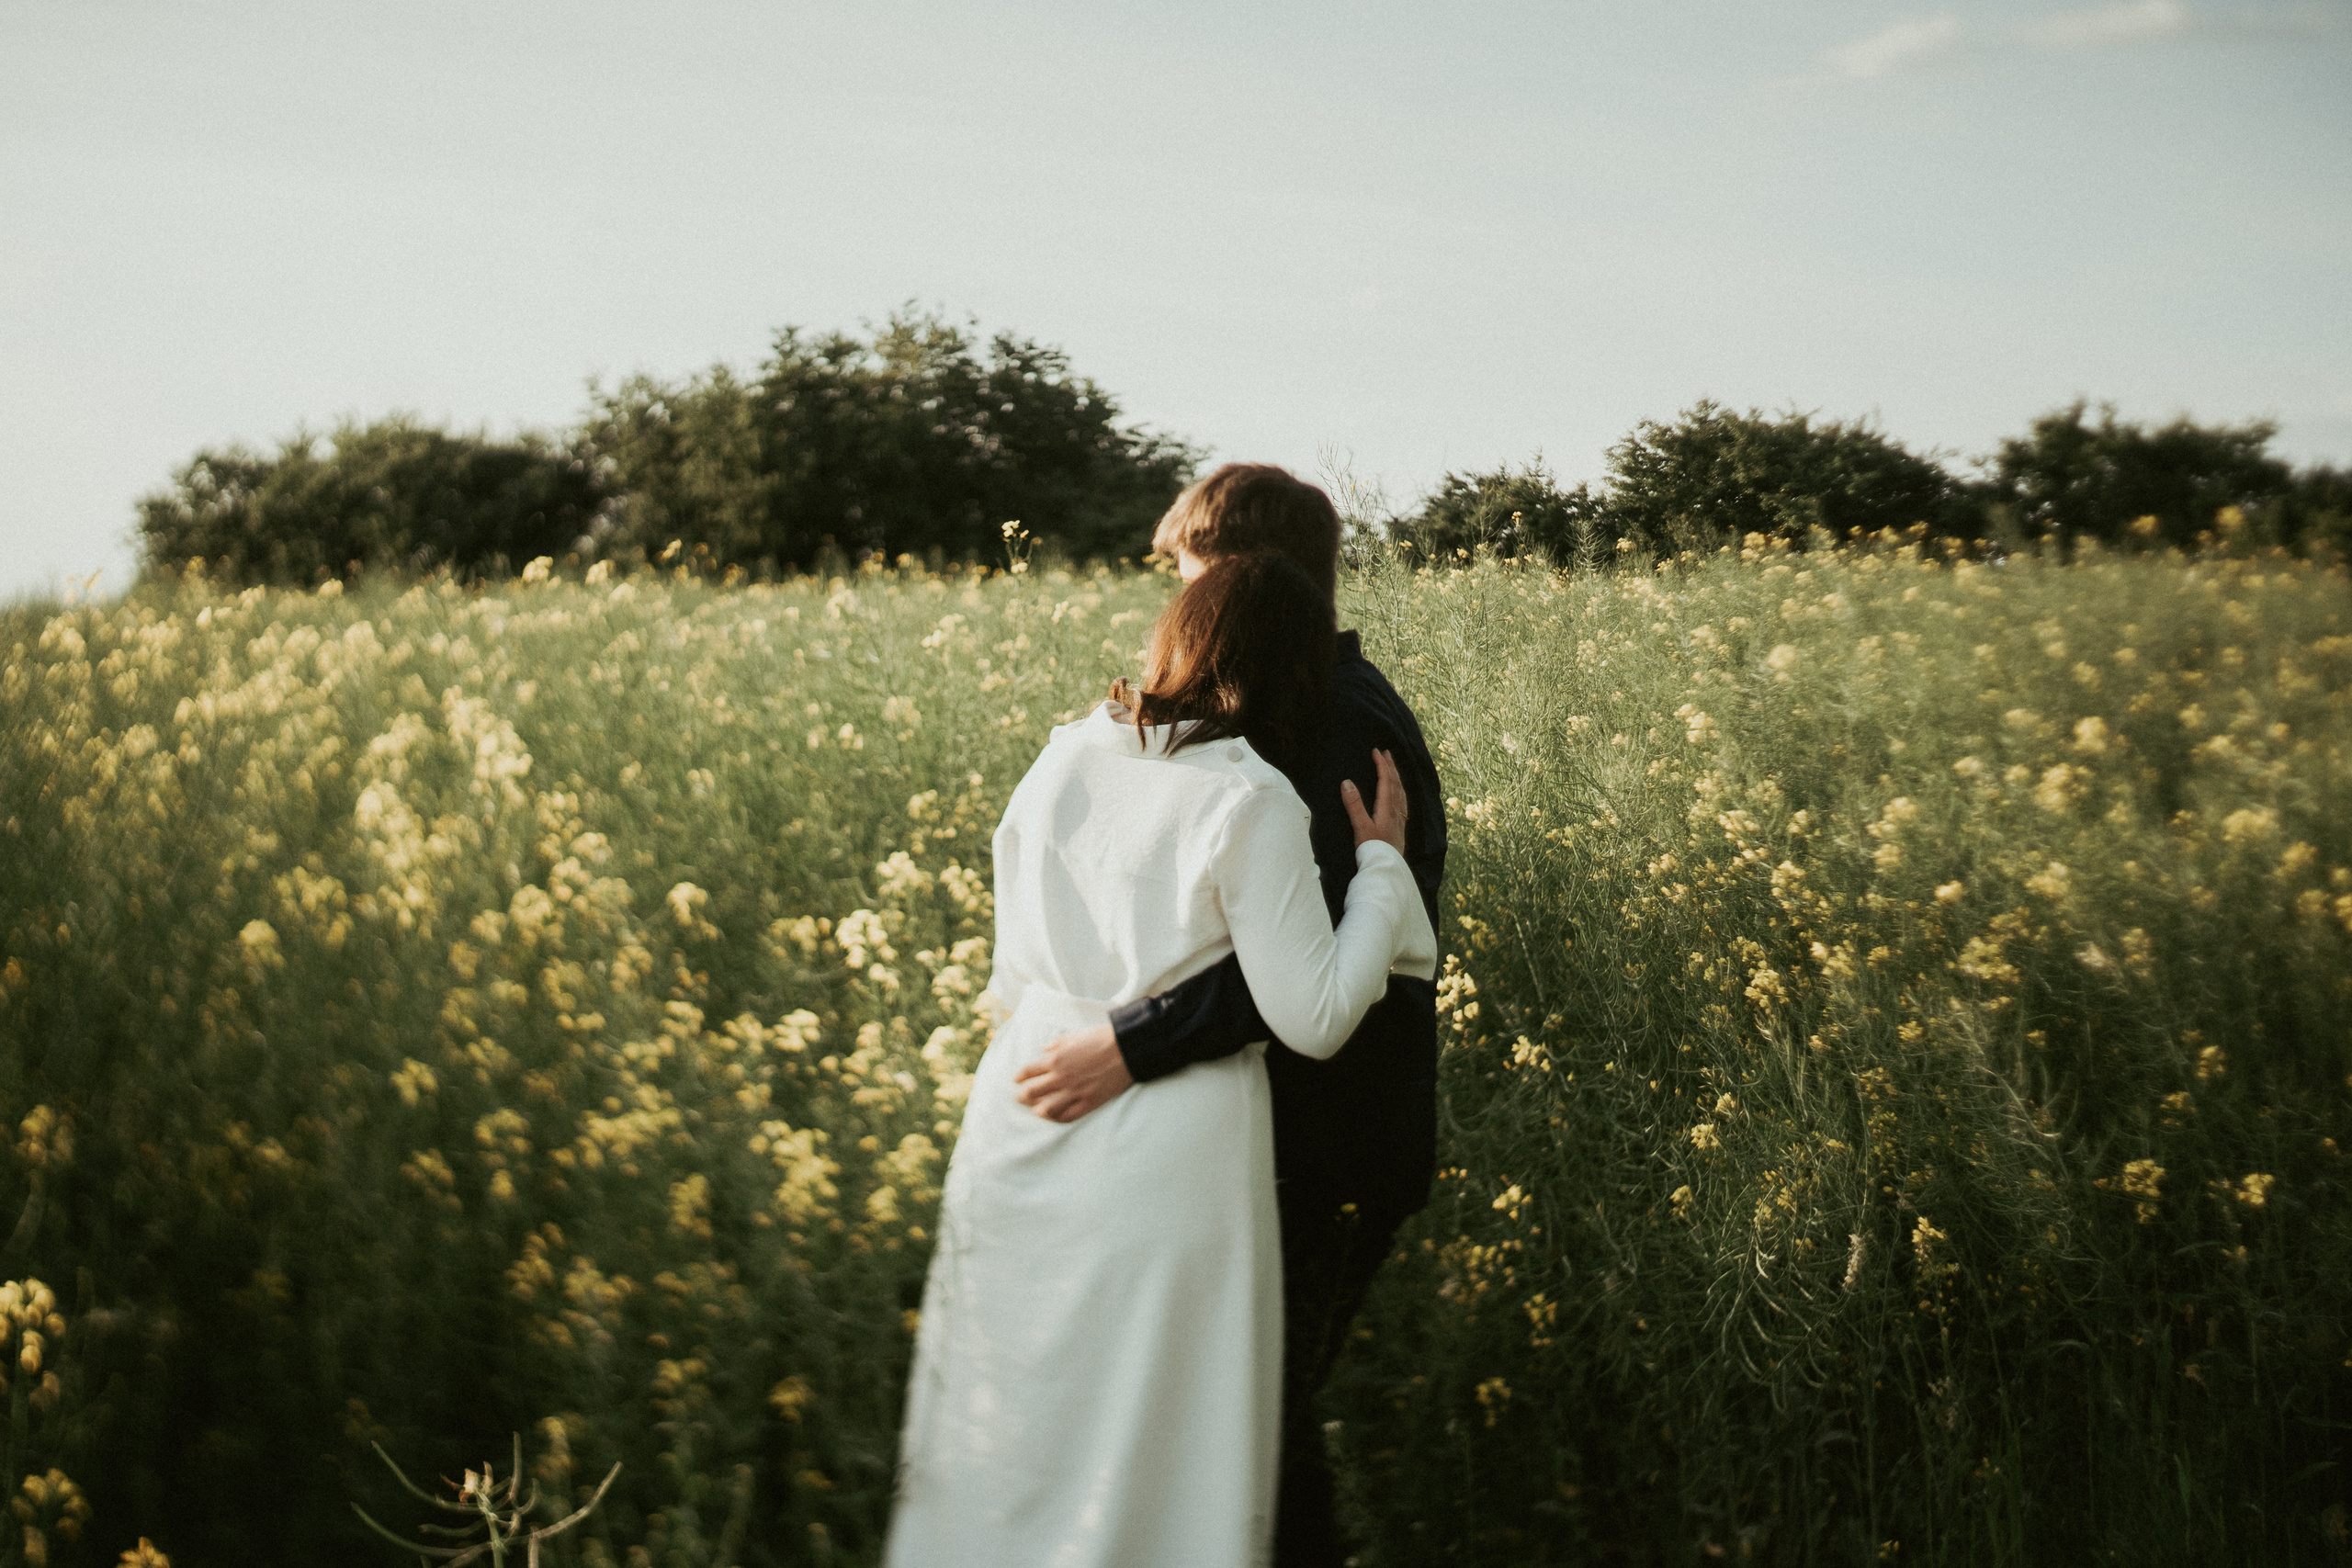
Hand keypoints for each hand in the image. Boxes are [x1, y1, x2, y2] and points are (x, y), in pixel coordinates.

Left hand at [1011, 1023, 1133, 1122]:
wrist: (1127, 1049)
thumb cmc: (1101, 1038)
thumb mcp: (1074, 1035)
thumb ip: (1056, 1044)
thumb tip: (1044, 1050)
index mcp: (1055, 1059)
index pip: (1028, 1072)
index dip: (1019, 1077)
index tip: (1016, 1079)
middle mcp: (1061, 1078)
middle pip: (1032, 1092)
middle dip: (1022, 1095)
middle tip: (1019, 1097)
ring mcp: (1074, 1092)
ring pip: (1046, 1109)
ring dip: (1037, 1110)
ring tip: (1034, 1110)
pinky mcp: (1088, 1102)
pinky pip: (1068, 1116)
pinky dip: (1057, 1118)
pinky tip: (1053, 1117)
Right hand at [1341, 748, 1408, 854]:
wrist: (1386, 868)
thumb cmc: (1372, 849)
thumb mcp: (1360, 827)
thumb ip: (1354, 805)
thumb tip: (1346, 783)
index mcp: (1387, 808)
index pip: (1386, 781)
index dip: (1382, 765)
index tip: (1376, 752)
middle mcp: (1396, 812)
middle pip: (1396, 784)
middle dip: (1391, 767)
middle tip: (1387, 754)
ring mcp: (1399, 820)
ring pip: (1401, 793)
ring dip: (1397, 778)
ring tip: (1393, 770)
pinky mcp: (1400, 829)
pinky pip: (1403, 804)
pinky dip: (1400, 793)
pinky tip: (1399, 797)